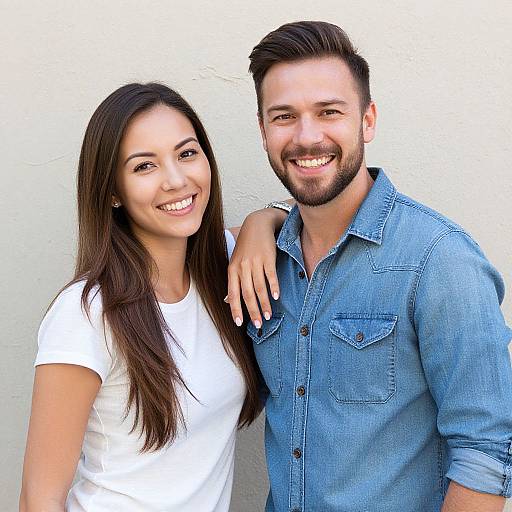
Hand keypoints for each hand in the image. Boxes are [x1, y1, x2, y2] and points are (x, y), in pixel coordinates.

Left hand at [227, 208, 285, 327]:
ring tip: (268, 315)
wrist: (257, 225)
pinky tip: (276, 297)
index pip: (233, 293)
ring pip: (259, 288)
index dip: (235, 309)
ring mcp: (255, 262)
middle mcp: (242, 267)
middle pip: (247, 294)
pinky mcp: (268, 258)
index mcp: (232, 270)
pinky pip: (270, 276)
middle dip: (252, 311)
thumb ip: (233, 281)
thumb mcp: (235, 262)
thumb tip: (228, 301)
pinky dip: (273, 287)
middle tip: (258, 324)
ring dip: (264, 303)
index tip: (239, 323)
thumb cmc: (245, 247)